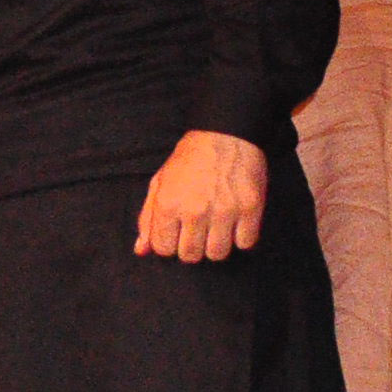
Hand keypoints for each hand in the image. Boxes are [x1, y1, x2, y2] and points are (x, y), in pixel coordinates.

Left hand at [134, 129, 265, 261]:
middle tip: (196, 231)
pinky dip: (240, 238)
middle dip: (191, 247)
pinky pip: (245, 243)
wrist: (224, 136)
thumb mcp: (159, 183)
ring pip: (218, 254)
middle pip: (191, 255)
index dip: (169, 243)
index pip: (163, 249)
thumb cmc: (188, 160)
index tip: (176, 233)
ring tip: (215, 228)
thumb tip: (142, 251)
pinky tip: (234, 224)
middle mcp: (195, 211)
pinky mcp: (250, 209)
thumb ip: (147, 219)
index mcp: (168, 204)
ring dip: (216, 246)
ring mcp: (224, 211)